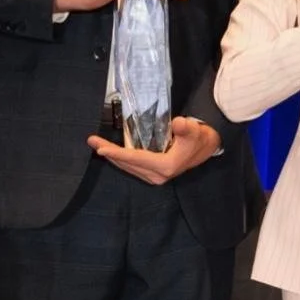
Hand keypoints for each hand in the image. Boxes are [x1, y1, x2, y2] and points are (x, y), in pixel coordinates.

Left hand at [87, 117, 218, 183]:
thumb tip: (177, 123)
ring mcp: (155, 177)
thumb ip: (187, 127)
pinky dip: (121, 159)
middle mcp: (157, 175)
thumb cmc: (199, 138)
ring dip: (113, 157)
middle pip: (128, 164)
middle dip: (109, 153)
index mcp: (165, 166)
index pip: (136, 158)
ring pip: (128, 167)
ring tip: (97, 145)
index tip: (100, 149)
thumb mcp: (195, 130)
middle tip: (92, 141)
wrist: (207, 147)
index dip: (117, 153)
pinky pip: (132, 167)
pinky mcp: (154, 174)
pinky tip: (112, 152)